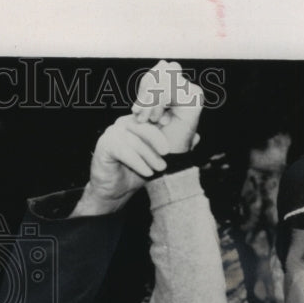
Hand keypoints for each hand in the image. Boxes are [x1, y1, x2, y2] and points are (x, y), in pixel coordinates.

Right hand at [74, 60, 202, 215]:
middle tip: (167, 154)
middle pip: (145, 123)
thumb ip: (177, 146)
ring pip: (136, 138)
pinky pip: (124, 150)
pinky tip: (147, 172)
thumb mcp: (161, 157)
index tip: (170, 133)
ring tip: (160, 168)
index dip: (162, 114)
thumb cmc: (138, 172)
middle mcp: (126, 122)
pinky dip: (138, 162)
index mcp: (140, 120)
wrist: (116, 193)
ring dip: (150, 155)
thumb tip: (197, 137)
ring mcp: (114, 132)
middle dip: (158, 139)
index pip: (153, 109)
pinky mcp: (105, 145)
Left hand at [131, 60, 203, 154]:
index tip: (134, 110)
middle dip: (147, 90)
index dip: (144, 85)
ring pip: (165, 78)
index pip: (160, 69)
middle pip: (164, 68)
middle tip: (138, 114)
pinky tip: (156, 120)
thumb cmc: (151, 138)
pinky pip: (169, 89)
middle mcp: (187, 87)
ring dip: (151, 101)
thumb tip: (163, 63)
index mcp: (175, 87)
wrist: (161, 160)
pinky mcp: (195, 98)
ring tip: (147, 120)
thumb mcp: (146, 109)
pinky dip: (158, 104)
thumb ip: (152, 87)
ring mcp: (193, 92)